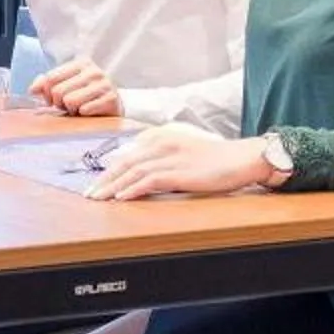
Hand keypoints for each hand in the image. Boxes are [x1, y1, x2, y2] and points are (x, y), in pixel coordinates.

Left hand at [29, 57, 122, 117]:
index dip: (46, 93)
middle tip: (68, 105)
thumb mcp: (66, 85)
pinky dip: (82, 114)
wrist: (114, 106)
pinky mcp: (110, 98)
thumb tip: (32, 89)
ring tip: (78, 108)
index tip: (52, 100)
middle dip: (59, 103)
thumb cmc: (86, 95)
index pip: (50, 78)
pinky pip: (84, 109)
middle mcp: (93, 70)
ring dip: (71, 109)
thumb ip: (46, 84)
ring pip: (70, 100)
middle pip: (58, 91)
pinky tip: (88, 112)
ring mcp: (103, 83)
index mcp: (80, 63)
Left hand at [85, 122, 275, 202]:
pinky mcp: (180, 172)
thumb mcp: (182, 151)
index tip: (96, 182)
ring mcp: (171, 156)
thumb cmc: (215, 158)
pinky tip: (121, 197)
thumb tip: (137, 175)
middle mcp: (162, 142)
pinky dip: (132, 189)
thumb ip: (160, 158)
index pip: (127, 153)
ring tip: (98, 198)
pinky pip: (150, 180)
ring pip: (132, 171)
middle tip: (89, 193)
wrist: (243, 158)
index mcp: (161, 135)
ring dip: (112, 186)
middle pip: (124, 161)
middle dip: (104, 178)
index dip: (108, 169)